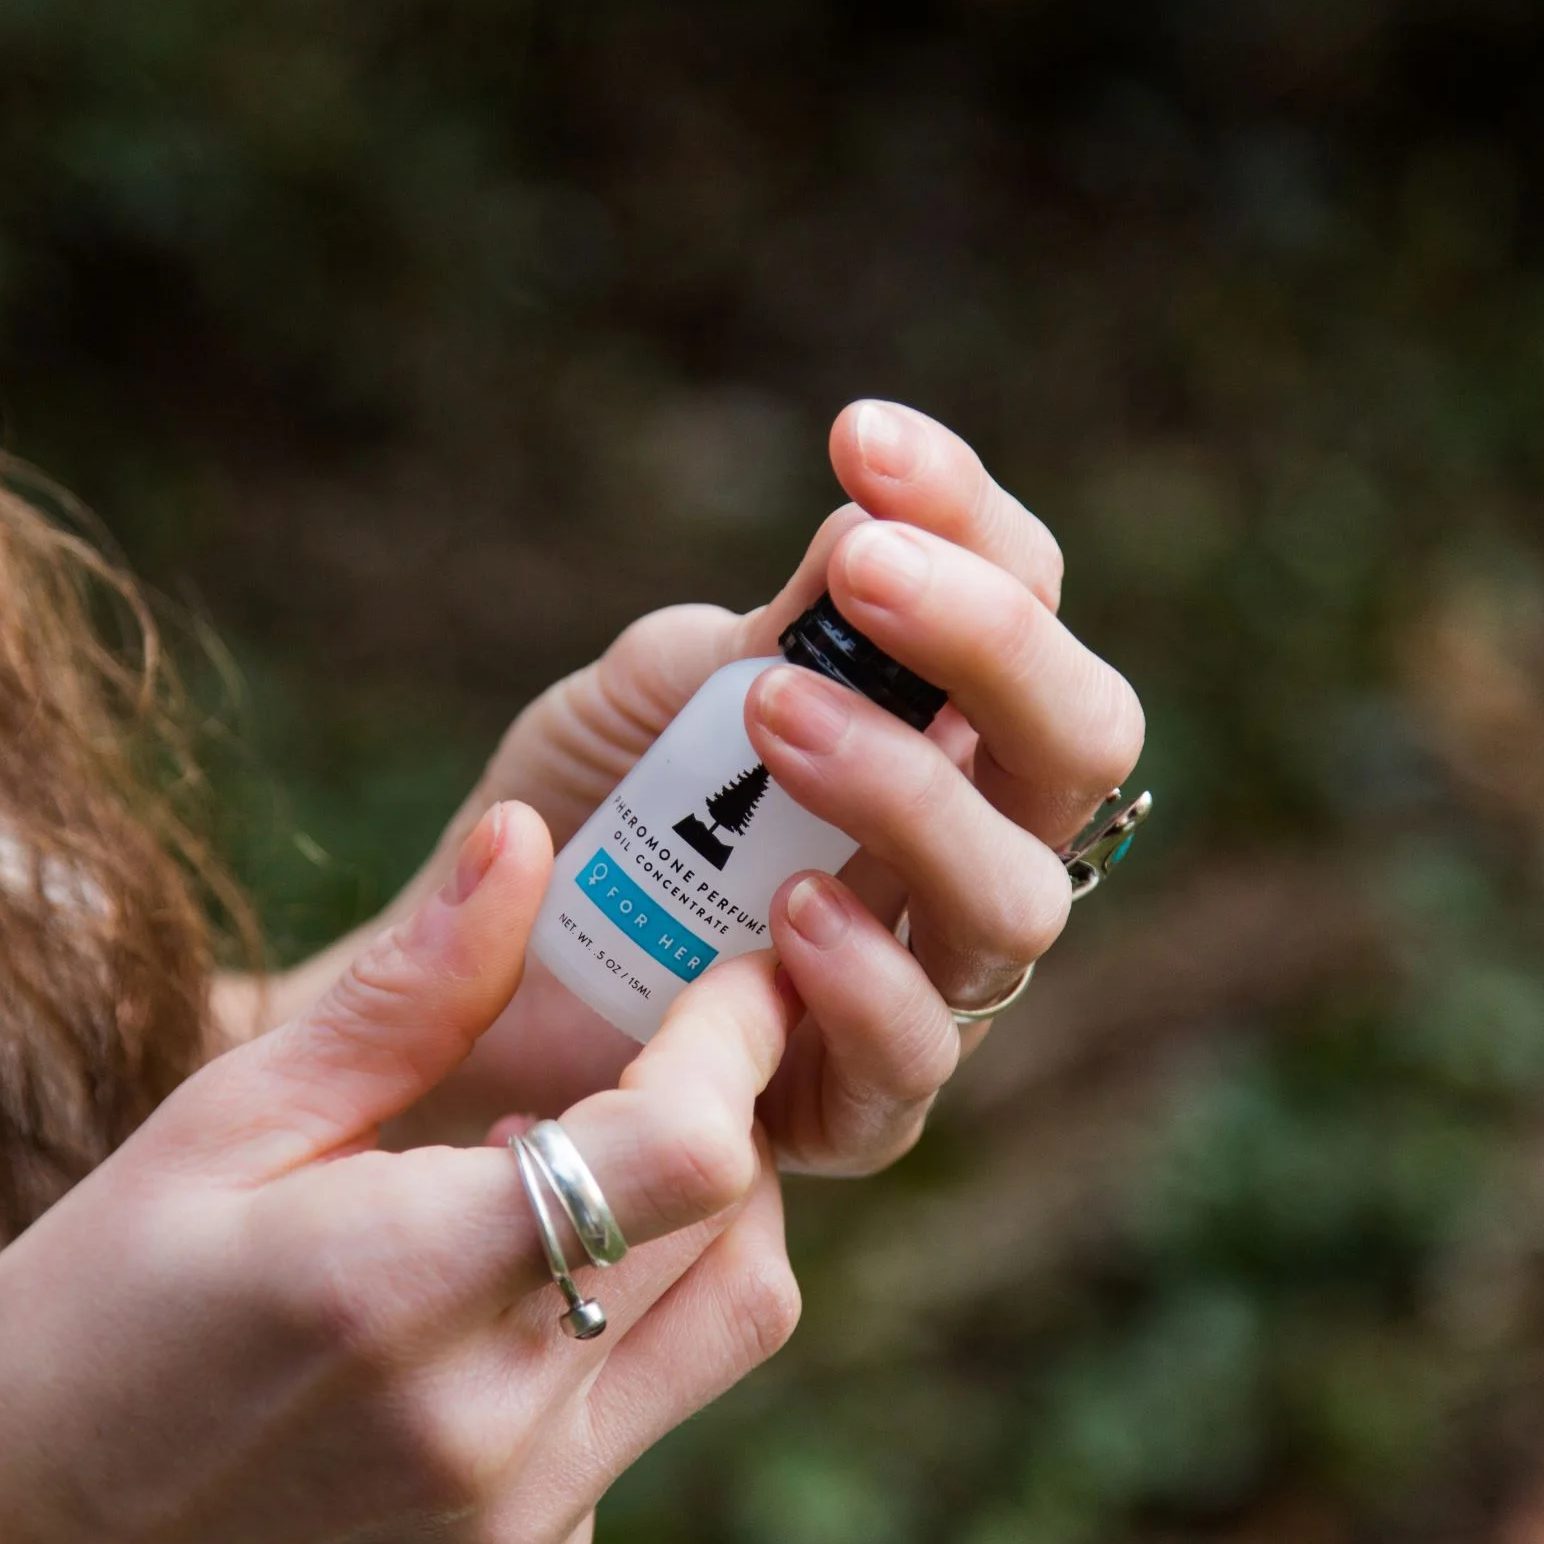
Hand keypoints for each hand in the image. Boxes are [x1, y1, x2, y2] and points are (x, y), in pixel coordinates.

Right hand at [0, 804, 800, 1543]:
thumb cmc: (74, 1337)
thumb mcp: (214, 1133)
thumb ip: (401, 996)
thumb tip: (524, 841)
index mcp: (403, 1290)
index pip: (686, 1155)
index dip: (735, 1041)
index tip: (736, 968)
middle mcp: (495, 1428)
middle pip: (738, 1234)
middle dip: (724, 1111)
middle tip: (652, 1040)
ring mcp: (524, 1519)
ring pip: (728, 1326)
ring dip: (701, 1216)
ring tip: (575, 1156)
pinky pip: (645, 1410)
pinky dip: (624, 1314)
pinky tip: (500, 1285)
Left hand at [373, 401, 1142, 1175]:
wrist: (461, 974)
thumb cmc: (591, 814)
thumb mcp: (663, 694)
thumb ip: (774, 630)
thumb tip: (871, 520)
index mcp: (945, 729)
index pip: (1027, 606)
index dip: (972, 517)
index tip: (861, 439)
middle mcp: (967, 849)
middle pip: (1082, 744)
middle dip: (992, 640)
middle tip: (862, 568)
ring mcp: (928, 979)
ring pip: (1020, 897)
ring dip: (908, 790)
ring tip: (776, 719)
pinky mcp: (856, 1104)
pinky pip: (915, 1050)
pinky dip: (862, 973)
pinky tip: (786, 909)